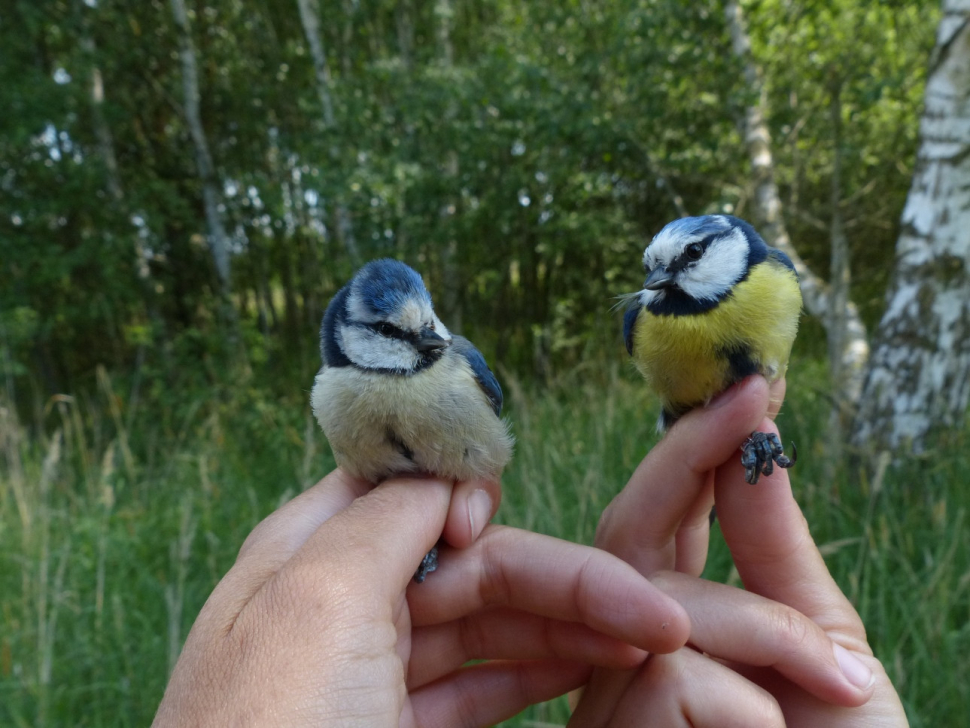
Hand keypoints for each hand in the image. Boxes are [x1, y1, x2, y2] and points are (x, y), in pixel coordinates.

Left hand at [152, 470, 689, 727]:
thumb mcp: (321, 597)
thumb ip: (389, 515)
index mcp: (311, 550)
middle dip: (562, 577)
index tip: (498, 523)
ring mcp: (372, 672)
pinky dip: (534, 677)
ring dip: (566, 628)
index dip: (469, 493)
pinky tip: (588, 673)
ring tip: (650, 642)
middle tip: (655, 610)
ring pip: (486, 627)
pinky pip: (479, 689)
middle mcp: (342, 602)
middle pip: (471, 562)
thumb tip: (450, 475)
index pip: (411, 490)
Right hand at [570, 376, 906, 725]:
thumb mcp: (823, 648)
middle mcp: (621, 655)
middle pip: (635, 534)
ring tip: (839, 687)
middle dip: (691, 459)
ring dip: (771, 630)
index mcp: (669, 629)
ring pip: (668, 602)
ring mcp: (606, 698)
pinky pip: (676, 671)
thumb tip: (755, 444)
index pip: (659, 522)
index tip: (747, 383)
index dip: (692, 450)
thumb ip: (771, 549)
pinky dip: (754, 701)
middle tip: (753, 398)